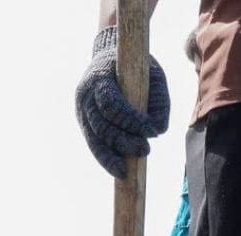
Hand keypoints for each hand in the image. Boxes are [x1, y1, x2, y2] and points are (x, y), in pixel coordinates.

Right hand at [75, 26, 170, 178]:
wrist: (109, 58)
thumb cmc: (136, 67)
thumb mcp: (153, 75)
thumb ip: (159, 100)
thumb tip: (158, 130)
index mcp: (100, 76)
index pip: (112, 103)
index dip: (132, 120)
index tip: (152, 132)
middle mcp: (85, 94)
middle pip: (101, 124)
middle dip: (123, 140)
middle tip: (145, 149)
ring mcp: (81, 109)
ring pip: (94, 138)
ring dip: (112, 155)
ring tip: (128, 171)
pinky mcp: (84, 121)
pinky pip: (93, 143)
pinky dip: (105, 158)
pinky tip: (119, 171)